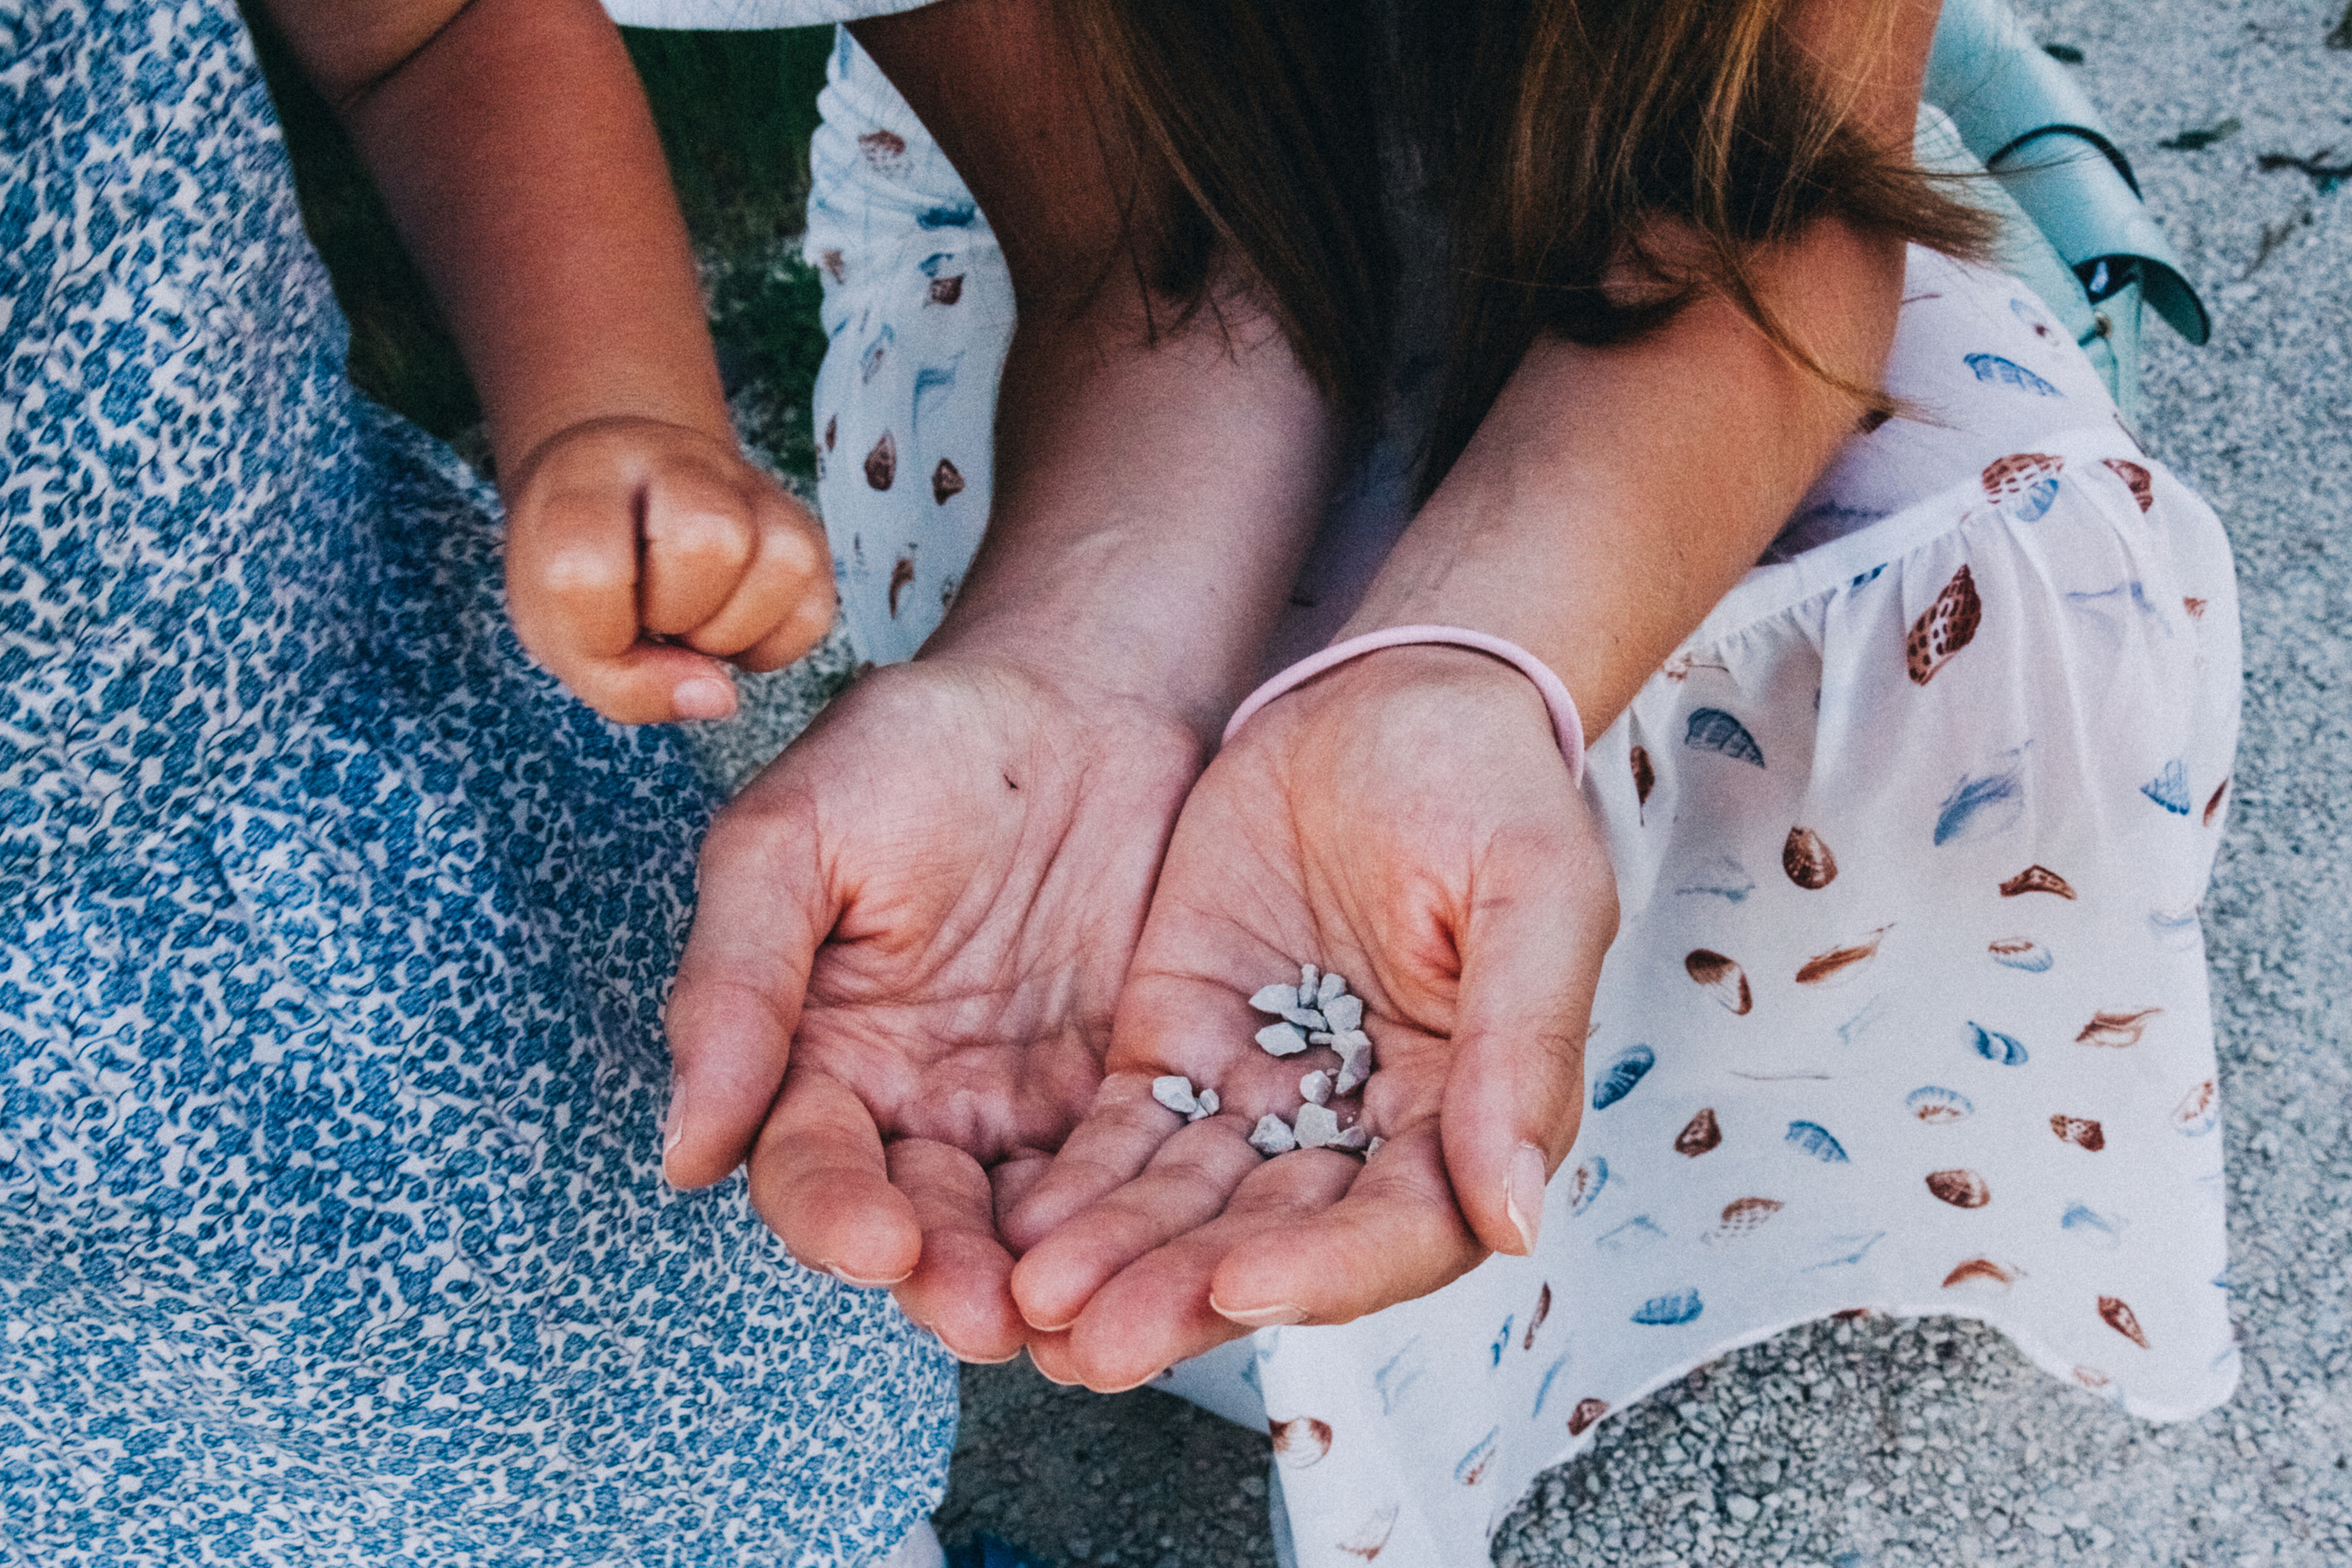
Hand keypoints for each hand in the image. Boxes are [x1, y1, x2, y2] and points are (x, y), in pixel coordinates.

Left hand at [503, 416, 836, 723]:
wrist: (620, 493)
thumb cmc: (584, 566)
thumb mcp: (561, 631)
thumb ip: (622, 683)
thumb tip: (717, 697)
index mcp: (585, 480)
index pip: (588, 573)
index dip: (600, 635)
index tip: (600, 631)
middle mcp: (676, 461)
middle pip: (710, 541)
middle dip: (682, 615)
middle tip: (655, 617)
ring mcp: (749, 486)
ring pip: (785, 563)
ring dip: (736, 630)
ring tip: (696, 623)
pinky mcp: (799, 524)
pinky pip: (816, 607)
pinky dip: (776, 644)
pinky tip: (732, 627)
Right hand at [662, 658, 1202, 1360]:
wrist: (1082, 699)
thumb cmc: (918, 750)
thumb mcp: (795, 838)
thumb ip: (736, 981)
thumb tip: (686, 1149)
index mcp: (822, 1058)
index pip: (810, 1165)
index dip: (832, 1213)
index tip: (874, 1239)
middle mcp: (919, 1106)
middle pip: (919, 1223)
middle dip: (945, 1276)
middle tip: (983, 1313)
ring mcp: (1026, 1108)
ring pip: (1024, 1226)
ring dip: (1041, 1278)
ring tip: (1068, 1310)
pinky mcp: (1126, 1095)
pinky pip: (1128, 1177)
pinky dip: (1136, 1223)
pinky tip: (1156, 1255)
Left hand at [1003, 646, 1617, 1389]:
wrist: (1391, 688)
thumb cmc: (1489, 782)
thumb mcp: (1536, 893)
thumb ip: (1521, 1048)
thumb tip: (1517, 1216)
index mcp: (1464, 1116)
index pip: (1400, 1229)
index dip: (1323, 1269)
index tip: (1239, 1284)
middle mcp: (1359, 1130)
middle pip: (1274, 1240)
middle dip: (1184, 1294)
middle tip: (1096, 1341)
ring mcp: (1261, 1093)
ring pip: (1186, 1207)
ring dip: (1116, 1263)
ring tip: (1038, 1308)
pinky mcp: (1178, 1047)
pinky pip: (1122, 1136)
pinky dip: (1074, 1189)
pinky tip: (1015, 1231)